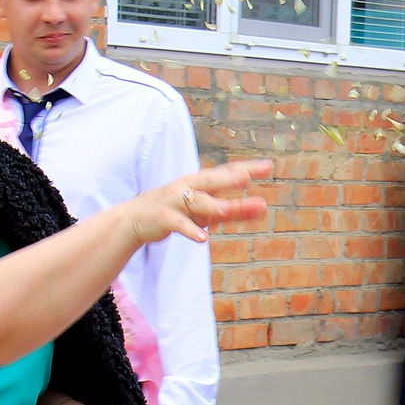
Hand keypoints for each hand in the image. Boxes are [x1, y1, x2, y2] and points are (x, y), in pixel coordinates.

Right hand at [118, 159, 274, 247]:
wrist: (136, 220)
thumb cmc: (178, 212)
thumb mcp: (208, 212)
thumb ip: (235, 211)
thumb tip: (263, 208)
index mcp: (200, 183)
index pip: (226, 173)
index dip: (246, 169)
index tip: (268, 166)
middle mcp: (189, 187)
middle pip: (211, 181)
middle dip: (228, 178)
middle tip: (246, 176)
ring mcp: (175, 202)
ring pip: (195, 202)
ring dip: (211, 205)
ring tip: (228, 209)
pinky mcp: (163, 218)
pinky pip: (179, 224)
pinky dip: (190, 230)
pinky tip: (203, 238)